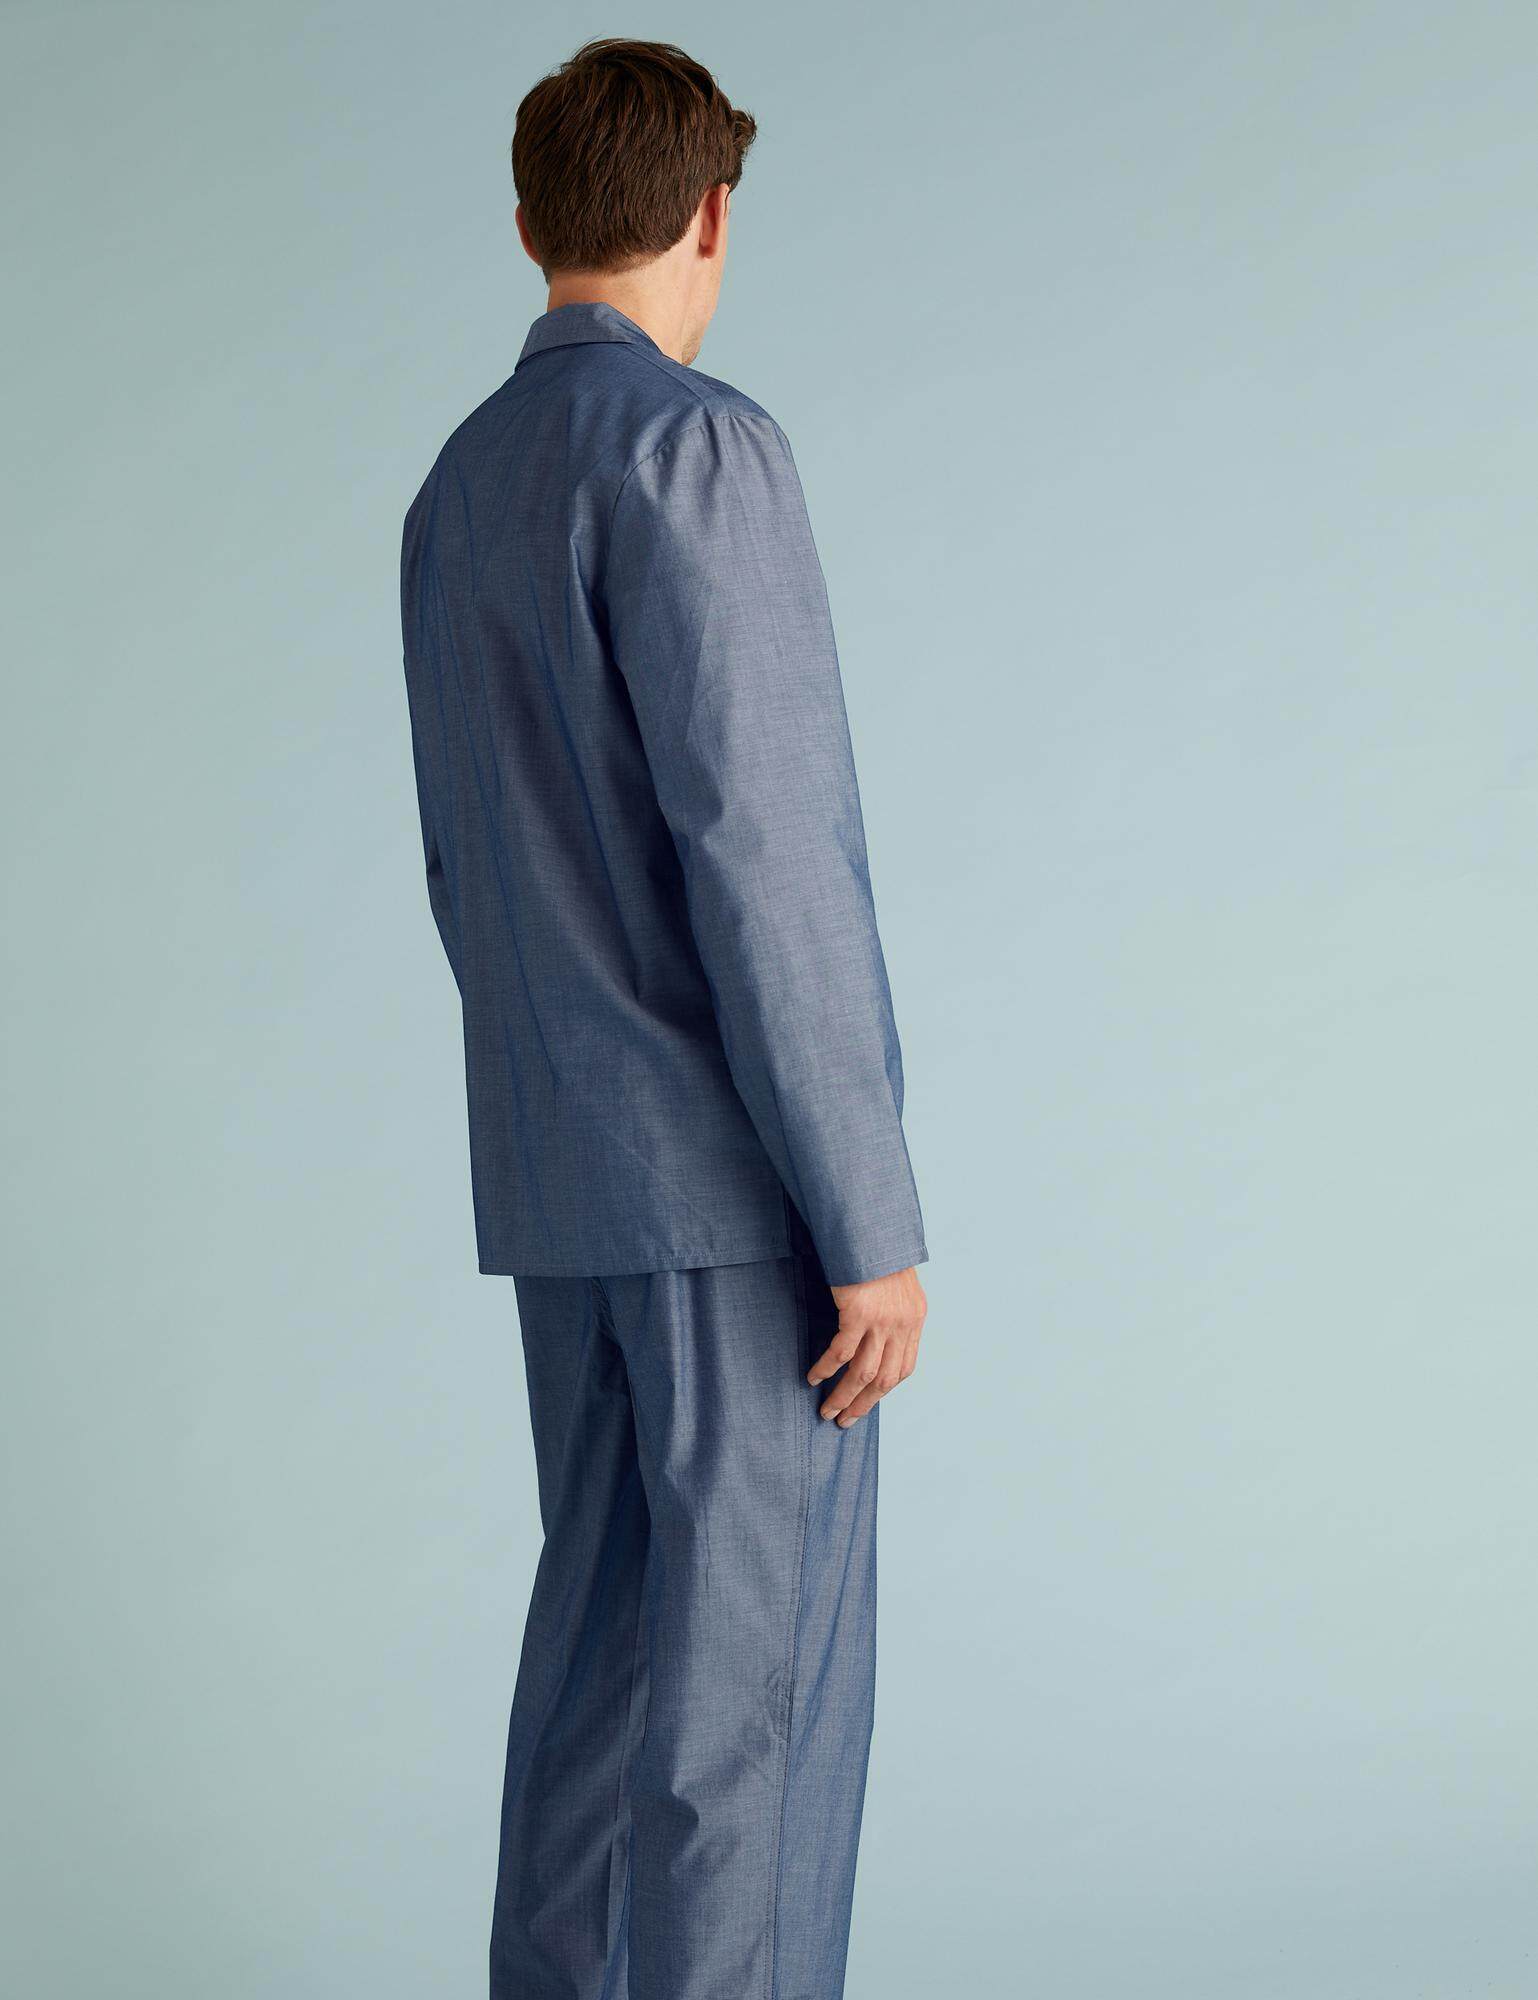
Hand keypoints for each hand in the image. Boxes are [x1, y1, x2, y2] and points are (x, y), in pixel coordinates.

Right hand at [807, 1266, 926, 1425]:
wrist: (871, 1228)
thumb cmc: (878, 1252)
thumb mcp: (898, 1285)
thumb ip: (894, 1311)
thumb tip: (879, 1335)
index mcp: (915, 1319)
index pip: (904, 1367)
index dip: (885, 1389)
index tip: (868, 1401)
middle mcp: (903, 1324)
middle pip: (885, 1379)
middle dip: (864, 1403)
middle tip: (845, 1420)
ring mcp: (882, 1321)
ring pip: (863, 1373)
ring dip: (844, 1396)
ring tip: (828, 1410)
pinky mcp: (858, 1313)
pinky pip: (840, 1352)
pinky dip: (826, 1369)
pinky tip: (813, 1377)